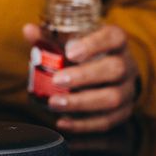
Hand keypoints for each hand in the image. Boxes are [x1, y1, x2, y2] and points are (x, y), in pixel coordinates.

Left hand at [23, 23, 138, 132]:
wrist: (111, 77)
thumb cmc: (87, 56)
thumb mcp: (72, 43)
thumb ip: (51, 37)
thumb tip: (28, 30)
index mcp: (116, 42)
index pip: (114, 37)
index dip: (94, 44)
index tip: (71, 52)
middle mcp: (127, 65)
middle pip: (115, 69)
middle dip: (84, 76)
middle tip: (57, 80)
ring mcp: (127, 90)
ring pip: (112, 98)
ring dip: (81, 103)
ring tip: (54, 103)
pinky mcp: (123, 113)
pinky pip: (107, 121)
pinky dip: (83, 124)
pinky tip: (63, 122)